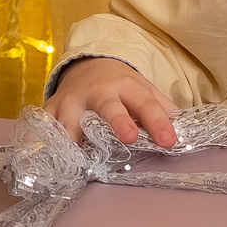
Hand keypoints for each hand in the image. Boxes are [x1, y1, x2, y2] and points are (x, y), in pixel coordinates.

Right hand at [48, 58, 178, 147]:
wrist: (88, 66)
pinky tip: (41, 156)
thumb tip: (185, 133)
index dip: (158, 122)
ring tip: (77, 161)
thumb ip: (163, 109)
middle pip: (108, 106)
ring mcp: (72, 100)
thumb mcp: (145, 90)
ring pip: (71, 119)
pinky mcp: (51, 108)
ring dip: (74, 139)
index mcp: (127, 87)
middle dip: (118, 120)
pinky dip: (42, 141)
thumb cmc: (121, 87)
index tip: (168, 140)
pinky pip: (45, 126)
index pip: (146, 104)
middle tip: (128, 136)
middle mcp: (98, 92)